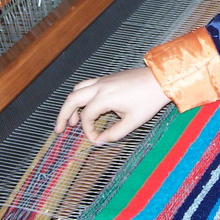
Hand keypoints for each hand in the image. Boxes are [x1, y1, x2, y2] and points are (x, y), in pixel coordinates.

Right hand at [55, 67, 169, 142]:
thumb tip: (100, 141)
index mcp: (105, 98)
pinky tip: (86, 107)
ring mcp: (103, 80)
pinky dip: (81, 96)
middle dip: (63, 115)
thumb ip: (115, 133)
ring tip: (72, 120)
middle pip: (72, 99)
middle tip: (59, 129)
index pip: (87, 117)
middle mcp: (100, 87)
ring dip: (71, 104)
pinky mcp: (108, 78)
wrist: (161, 79)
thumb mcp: (133, 122)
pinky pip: (87, 85)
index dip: (88, 131)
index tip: (96, 140)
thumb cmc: (149, 100)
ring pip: (78, 89)